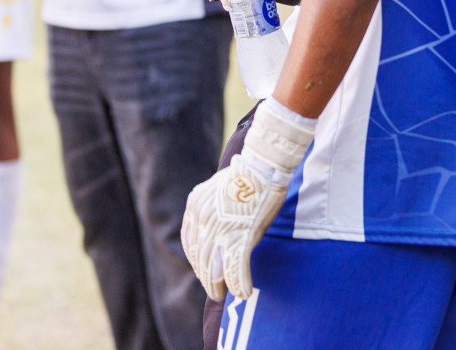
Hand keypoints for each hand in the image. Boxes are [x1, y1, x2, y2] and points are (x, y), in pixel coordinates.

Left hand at [181, 99, 315, 300]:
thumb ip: (214, 209)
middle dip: (206, 278)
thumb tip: (220, 227)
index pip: (190, 242)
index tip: (204, 270)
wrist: (264, 163)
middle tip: (214, 290)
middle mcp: (202, 218)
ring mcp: (219, 228)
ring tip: (224, 293)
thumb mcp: (221, 189)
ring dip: (218, 285)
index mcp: (195, 206)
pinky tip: (243, 292)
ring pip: (214, 267)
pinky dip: (239, 282)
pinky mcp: (239, 235)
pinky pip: (235, 267)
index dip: (197, 261)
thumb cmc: (250, 173)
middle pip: (200, 258)